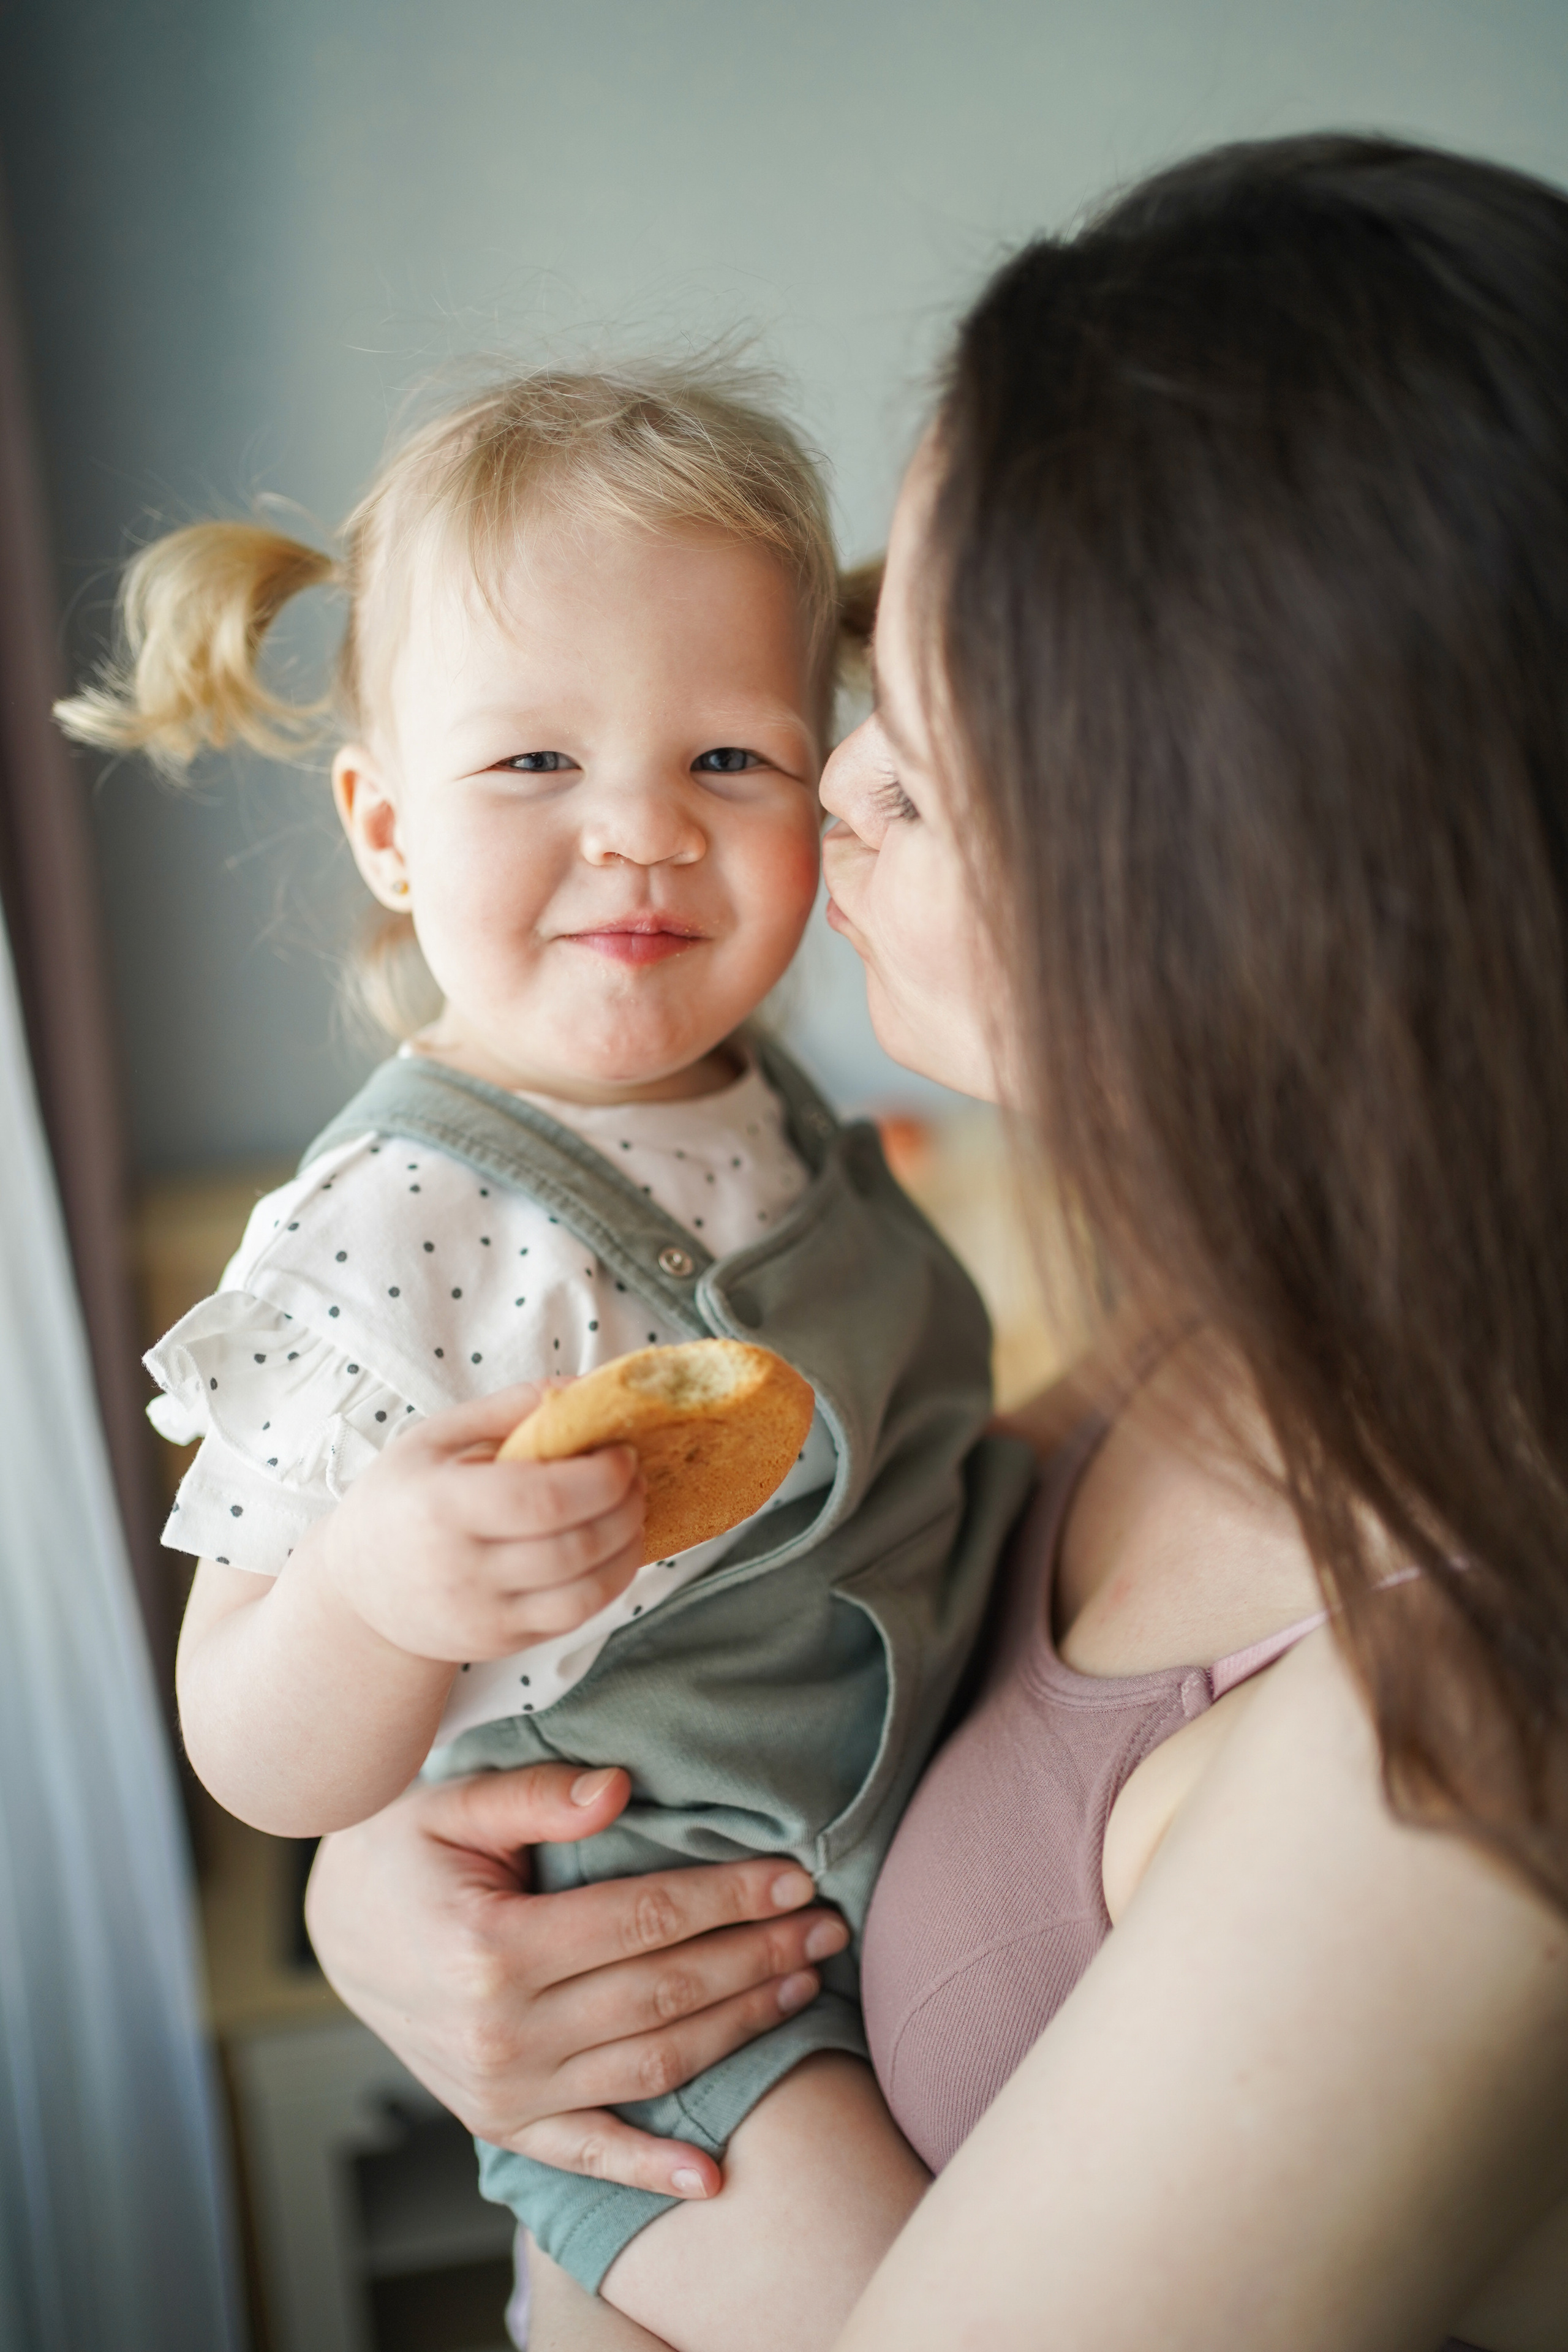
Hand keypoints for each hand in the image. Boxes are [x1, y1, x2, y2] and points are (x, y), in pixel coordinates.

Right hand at [304, 1761, 852, 2197]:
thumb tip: (620, 1789)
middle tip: (828, 1927)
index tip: (794, 1877)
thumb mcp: (451, 1801)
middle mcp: (502, 2032)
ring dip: (738, 2028)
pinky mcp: (501, 2123)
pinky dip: (648, 2167)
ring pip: (650, 2063)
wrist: (336, 1929)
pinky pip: (588, 2151)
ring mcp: (503, 2089)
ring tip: (805, 1984)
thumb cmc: (401, 1853)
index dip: (727, 1899)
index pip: (644, 1919)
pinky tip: (710, 2173)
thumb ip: (537, 1794)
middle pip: (663, 1993)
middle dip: (756, 1958)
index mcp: (493, 1945)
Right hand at [316, 1382, 645, 1658]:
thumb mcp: (435, 1437)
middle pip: (573, 1547)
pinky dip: (610, 1582)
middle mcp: (461, 1571)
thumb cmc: (401, 1499)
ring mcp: (483, 1616)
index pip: (542, 1499)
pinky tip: (613, 1549)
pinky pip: (574, 1618)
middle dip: (625, 1508)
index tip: (622, 1453)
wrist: (359, 1589)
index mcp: (441, 1507)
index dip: (600, 1477)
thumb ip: (509, 1408)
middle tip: (636, 1477)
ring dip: (628, 1548)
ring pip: (585, 1593)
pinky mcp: (501, 1644)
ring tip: (633, 1511)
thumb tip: (584, 1387)